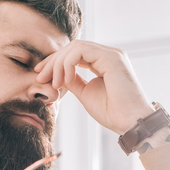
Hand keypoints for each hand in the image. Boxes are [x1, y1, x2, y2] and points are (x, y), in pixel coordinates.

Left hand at [34, 40, 153, 133]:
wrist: (130, 123)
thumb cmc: (112, 113)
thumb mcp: (85, 94)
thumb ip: (72, 81)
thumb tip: (56, 75)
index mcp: (104, 62)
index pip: (75, 54)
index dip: (55, 62)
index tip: (40, 75)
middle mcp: (109, 55)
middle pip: (72, 48)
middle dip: (53, 62)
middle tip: (40, 78)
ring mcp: (111, 54)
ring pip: (75, 47)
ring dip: (59, 64)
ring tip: (54, 84)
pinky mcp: (111, 57)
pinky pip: (81, 50)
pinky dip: (68, 64)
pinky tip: (66, 80)